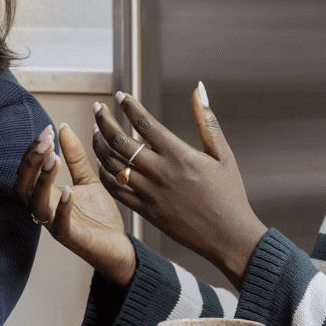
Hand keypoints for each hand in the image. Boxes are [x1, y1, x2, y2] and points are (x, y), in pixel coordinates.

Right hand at [14, 122, 136, 286]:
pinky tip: (68, 190)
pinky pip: (59, 224)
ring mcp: (56, 224)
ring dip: (43, 180)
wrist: (119, 247)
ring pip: (37, 203)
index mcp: (47, 195)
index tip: (47, 130)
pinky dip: (62, 207)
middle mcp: (46, 209)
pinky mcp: (72, 238)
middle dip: (32, 161)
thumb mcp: (88, 180)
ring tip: (54, 159)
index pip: (28, 170)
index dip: (33, 151)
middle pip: (24, 185)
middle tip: (45, 140)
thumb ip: (75, 157)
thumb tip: (62, 127)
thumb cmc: (99, 217)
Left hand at [91, 87, 266, 289]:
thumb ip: (206, 121)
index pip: (145, 123)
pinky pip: (116, 190)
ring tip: (95, 131)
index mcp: (179, 156)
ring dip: (100, 145)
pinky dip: (106, 173)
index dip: (129, 106)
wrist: (228, 237)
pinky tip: (103, 162)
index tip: (120, 95)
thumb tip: (199, 89)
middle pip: (120, 141)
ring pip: (113, 165)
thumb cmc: (229, 194)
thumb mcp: (223, 154)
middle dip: (104, 120)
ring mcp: (150, 194)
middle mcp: (161, 173)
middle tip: (98, 108)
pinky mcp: (145, 211)